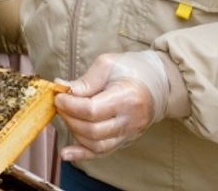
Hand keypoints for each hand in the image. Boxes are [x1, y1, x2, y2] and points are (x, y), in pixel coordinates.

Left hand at [55, 51, 185, 160]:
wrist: (158, 83)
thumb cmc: (131, 69)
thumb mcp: (108, 64)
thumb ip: (86, 80)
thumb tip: (63, 88)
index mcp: (128, 98)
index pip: (92, 110)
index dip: (70, 105)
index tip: (59, 96)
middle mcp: (131, 121)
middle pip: (93, 130)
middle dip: (69, 118)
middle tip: (60, 104)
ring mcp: (130, 134)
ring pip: (96, 145)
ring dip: (74, 132)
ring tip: (67, 115)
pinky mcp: (125, 141)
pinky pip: (102, 152)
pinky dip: (82, 154)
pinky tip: (66, 153)